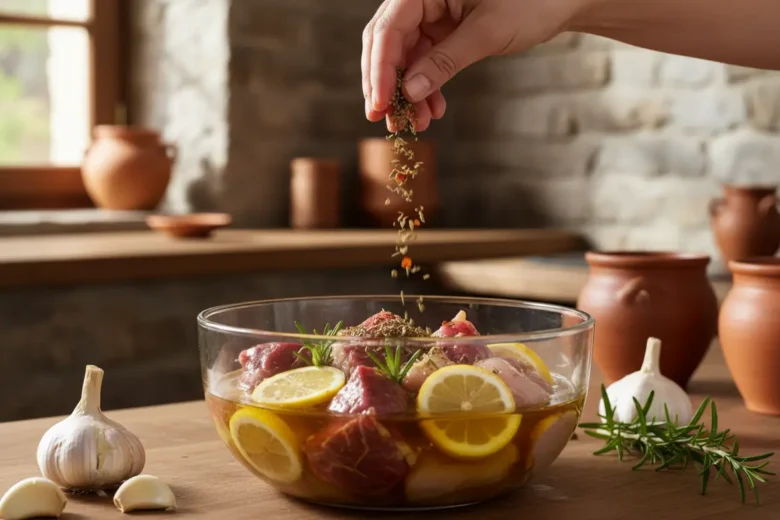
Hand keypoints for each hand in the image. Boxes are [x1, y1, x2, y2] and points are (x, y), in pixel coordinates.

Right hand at [362, 0, 586, 130]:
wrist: (562, 0)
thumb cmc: (532, 2)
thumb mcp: (486, 32)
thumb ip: (445, 61)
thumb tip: (410, 92)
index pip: (388, 29)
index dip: (380, 70)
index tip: (380, 104)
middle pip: (388, 44)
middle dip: (387, 84)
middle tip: (386, 119)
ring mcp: (432, 14)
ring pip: (405, 58)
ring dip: (408, 93)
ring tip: (415, 123)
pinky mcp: (443, 30)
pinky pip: (425, 62)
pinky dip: (427, 87)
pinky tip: (433, 110)